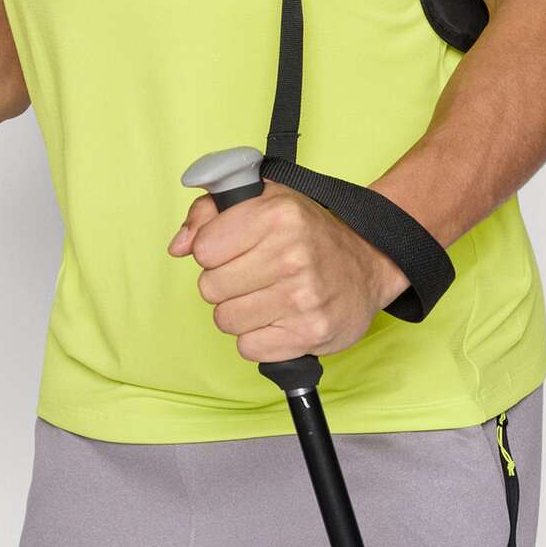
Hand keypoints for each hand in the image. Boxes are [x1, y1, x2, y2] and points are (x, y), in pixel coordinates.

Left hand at [167, 179, 409, 362]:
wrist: (368, 262)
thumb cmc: (307, 230)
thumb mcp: (262, 199)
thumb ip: (209, 212)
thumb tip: (178, 246)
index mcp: (277, 215)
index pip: (203, 248)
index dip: (211, 250)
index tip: (232, 247)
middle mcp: (291, 255)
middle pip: (210, 288)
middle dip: (224, 282)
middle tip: (252, 273)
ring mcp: (302, 298)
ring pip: (225, 320)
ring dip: (238, 311)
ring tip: (264, 295)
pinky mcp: (310, 335)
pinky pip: (248, 348)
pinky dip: (257, 337)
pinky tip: (277, 317)